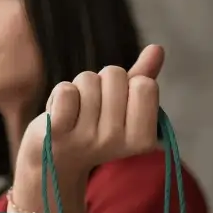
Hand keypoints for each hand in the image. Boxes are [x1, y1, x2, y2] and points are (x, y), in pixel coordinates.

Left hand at [13, 44, 164, 212]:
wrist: (55, 165)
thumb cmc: (92, 130)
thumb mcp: (122, 108)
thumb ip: (141, 78)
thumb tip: (157, 48)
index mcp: (141, 140)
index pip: (146, 85)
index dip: (129, 85)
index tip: (118, 106)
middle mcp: (115, 142)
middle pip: (115, 75)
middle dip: (102, 83)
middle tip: (92, 110)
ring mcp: (86, 139)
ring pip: (88, 79)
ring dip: (80, 88)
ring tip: (76, 112)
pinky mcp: (57, 133)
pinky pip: (66, 90)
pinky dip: (60, 93)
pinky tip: (59, 113)